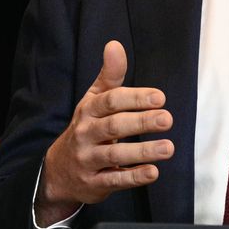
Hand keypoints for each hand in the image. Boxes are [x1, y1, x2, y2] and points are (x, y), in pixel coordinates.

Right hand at [37, 41, 171, 225]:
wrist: (59, 171)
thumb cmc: (87, 129)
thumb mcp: (93, 101)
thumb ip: (109, 76)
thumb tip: (115, 44)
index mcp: (89, 111)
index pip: (111, 101)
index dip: (135, 98)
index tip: (160, 97)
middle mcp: (86, 134)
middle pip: (114, 126)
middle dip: (142, 122)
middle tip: (168, 119)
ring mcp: (88, 160)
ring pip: (115, 155)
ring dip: (143, 151)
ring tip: (168, 147)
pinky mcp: (94, 183)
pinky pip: (115, 180)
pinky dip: (134, 177)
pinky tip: (154, 172)